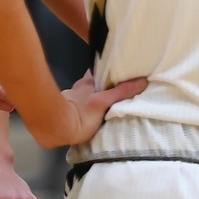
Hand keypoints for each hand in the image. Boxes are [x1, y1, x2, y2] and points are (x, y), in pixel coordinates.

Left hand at [30, 71, 147, 148]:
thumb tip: (143, 80)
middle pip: (92, 84)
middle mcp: (78, 89)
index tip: (120, 71)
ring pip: (84, 96)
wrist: (55, 128)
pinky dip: (85, 110)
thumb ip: (121, 92)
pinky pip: (78, 109)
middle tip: (117, 89)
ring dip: (93, 98)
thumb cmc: (81, 113)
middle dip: (102, 86)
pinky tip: (92, 117)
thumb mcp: (103, 101)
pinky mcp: (65, 114)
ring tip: (108, 104)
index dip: (108, 70)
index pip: (98, 71)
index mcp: (87, 82)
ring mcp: (70, 101)